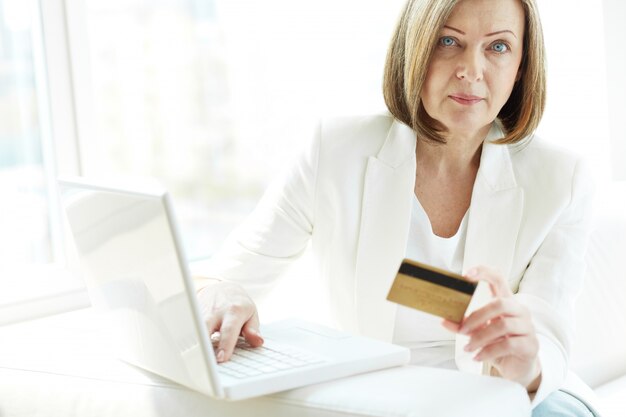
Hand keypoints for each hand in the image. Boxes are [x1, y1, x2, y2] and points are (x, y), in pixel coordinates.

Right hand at [196, 280, 263, 362]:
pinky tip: (190, 353)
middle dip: (203, 344)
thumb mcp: (251, 313)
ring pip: (194, 328)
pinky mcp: (193, 316)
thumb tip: (258, 342)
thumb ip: (253, 330)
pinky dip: (189, 340)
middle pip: (205, 327)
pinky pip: (190, 329)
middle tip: (204, 362)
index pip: (229, 329)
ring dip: (194, 343)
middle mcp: (216, 312)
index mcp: (233, 311)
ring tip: (195, 361)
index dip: (225, 344)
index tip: (222, 358)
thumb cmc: (238, 304)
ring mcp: (202, 313)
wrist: (221, 287)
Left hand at [442, 266, 541, 390]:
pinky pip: (508, 345)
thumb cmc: (498, 342)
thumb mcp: (479, 331)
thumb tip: (444, 321)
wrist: (516, 365)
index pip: (498, 278)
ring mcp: (527, 327)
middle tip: (462, 330)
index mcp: (506, 301)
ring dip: (480, 337)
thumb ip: (464, 325)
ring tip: (469, 347)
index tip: (466, 275)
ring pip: (503, 325)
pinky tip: (478, 356)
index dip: (484, 272)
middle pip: (499, 304)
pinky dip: (488, 351)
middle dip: (476, 317)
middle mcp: (519, 310)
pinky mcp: (530, 345)